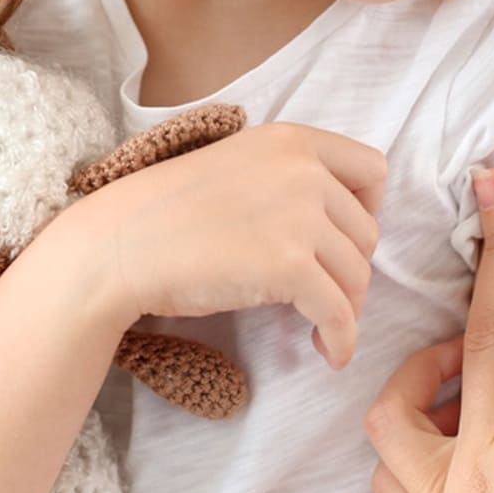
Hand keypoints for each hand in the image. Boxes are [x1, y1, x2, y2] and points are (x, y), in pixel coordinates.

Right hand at [57, 121, 386, 368]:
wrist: (121, 245)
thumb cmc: (168, 214)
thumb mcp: (238, 167)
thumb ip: (288, 179)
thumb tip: (340, 227)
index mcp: (292, 140)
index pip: (372, 170)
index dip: (367, 210)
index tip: (342, 240)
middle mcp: (303, 171)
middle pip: (368, 231)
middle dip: (351, 268)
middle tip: (323, 293)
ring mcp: (299, 217)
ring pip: (358, 275)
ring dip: (347, 307)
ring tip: (321, 325)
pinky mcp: (290, 266)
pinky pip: (340, 312)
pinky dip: (342, 339)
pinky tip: (330, 352)